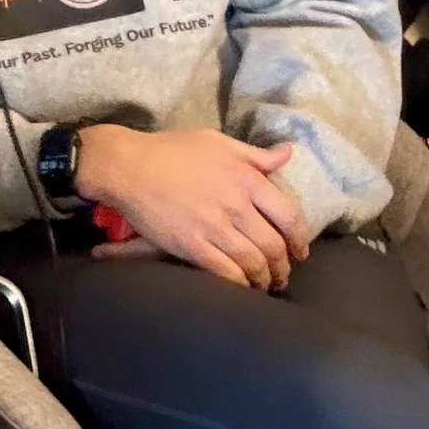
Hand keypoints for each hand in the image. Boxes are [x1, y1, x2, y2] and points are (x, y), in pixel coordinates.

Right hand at [73, 125, 307, 289]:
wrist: (127, 166)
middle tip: (282, 274)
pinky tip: (243, 287)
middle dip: (283, 265)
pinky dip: (241, 284)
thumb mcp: (217, 142)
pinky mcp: (192, 246)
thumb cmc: (171, 150)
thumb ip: (255, 154)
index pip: (289, 215)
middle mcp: (236, 204)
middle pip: (274, 245)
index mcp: (246, 178)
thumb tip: (288, 154)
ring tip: (265, 284)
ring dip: (264, 279)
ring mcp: (214, 227)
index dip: (299, 239)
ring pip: (254, 263)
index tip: (300, 251)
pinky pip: (228, 274)